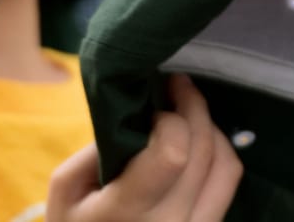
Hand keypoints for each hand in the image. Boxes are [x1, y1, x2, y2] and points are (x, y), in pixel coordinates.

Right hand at [47, 76, 241, 221]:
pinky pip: (227, 182)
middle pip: (202, 152)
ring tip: (187, 111)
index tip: (155, 107)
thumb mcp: (66, 187)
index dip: (171, 120)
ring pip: (226, 164)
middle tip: (177, 85)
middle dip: (193, 108)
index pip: (174, 153)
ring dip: (210, 128)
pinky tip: (198, 139)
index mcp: (129, 213)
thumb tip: (145, 113)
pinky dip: (218, 152)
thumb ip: (100, 146)